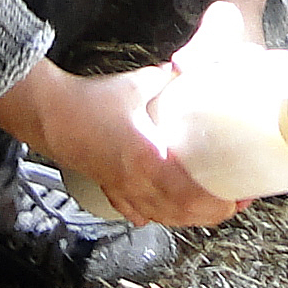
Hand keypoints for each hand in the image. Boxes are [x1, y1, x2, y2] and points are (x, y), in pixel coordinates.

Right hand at [0, 56, 245, 229]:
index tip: (239, 196)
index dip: (218, 202)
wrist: (48, 113)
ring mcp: (122, 190)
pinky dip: (159, 215)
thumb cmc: (91, 100)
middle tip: (234, 201)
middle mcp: (136, 183)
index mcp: (148, 159)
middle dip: (212, 213)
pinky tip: (170, 213)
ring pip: (163, 217)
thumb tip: (201, 69)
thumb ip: (174, 79)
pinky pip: (139, 212)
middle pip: (182, 213)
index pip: (190, 194)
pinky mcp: (111, 189)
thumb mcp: (141, 83)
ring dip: (189, 217)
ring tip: (212, 207)